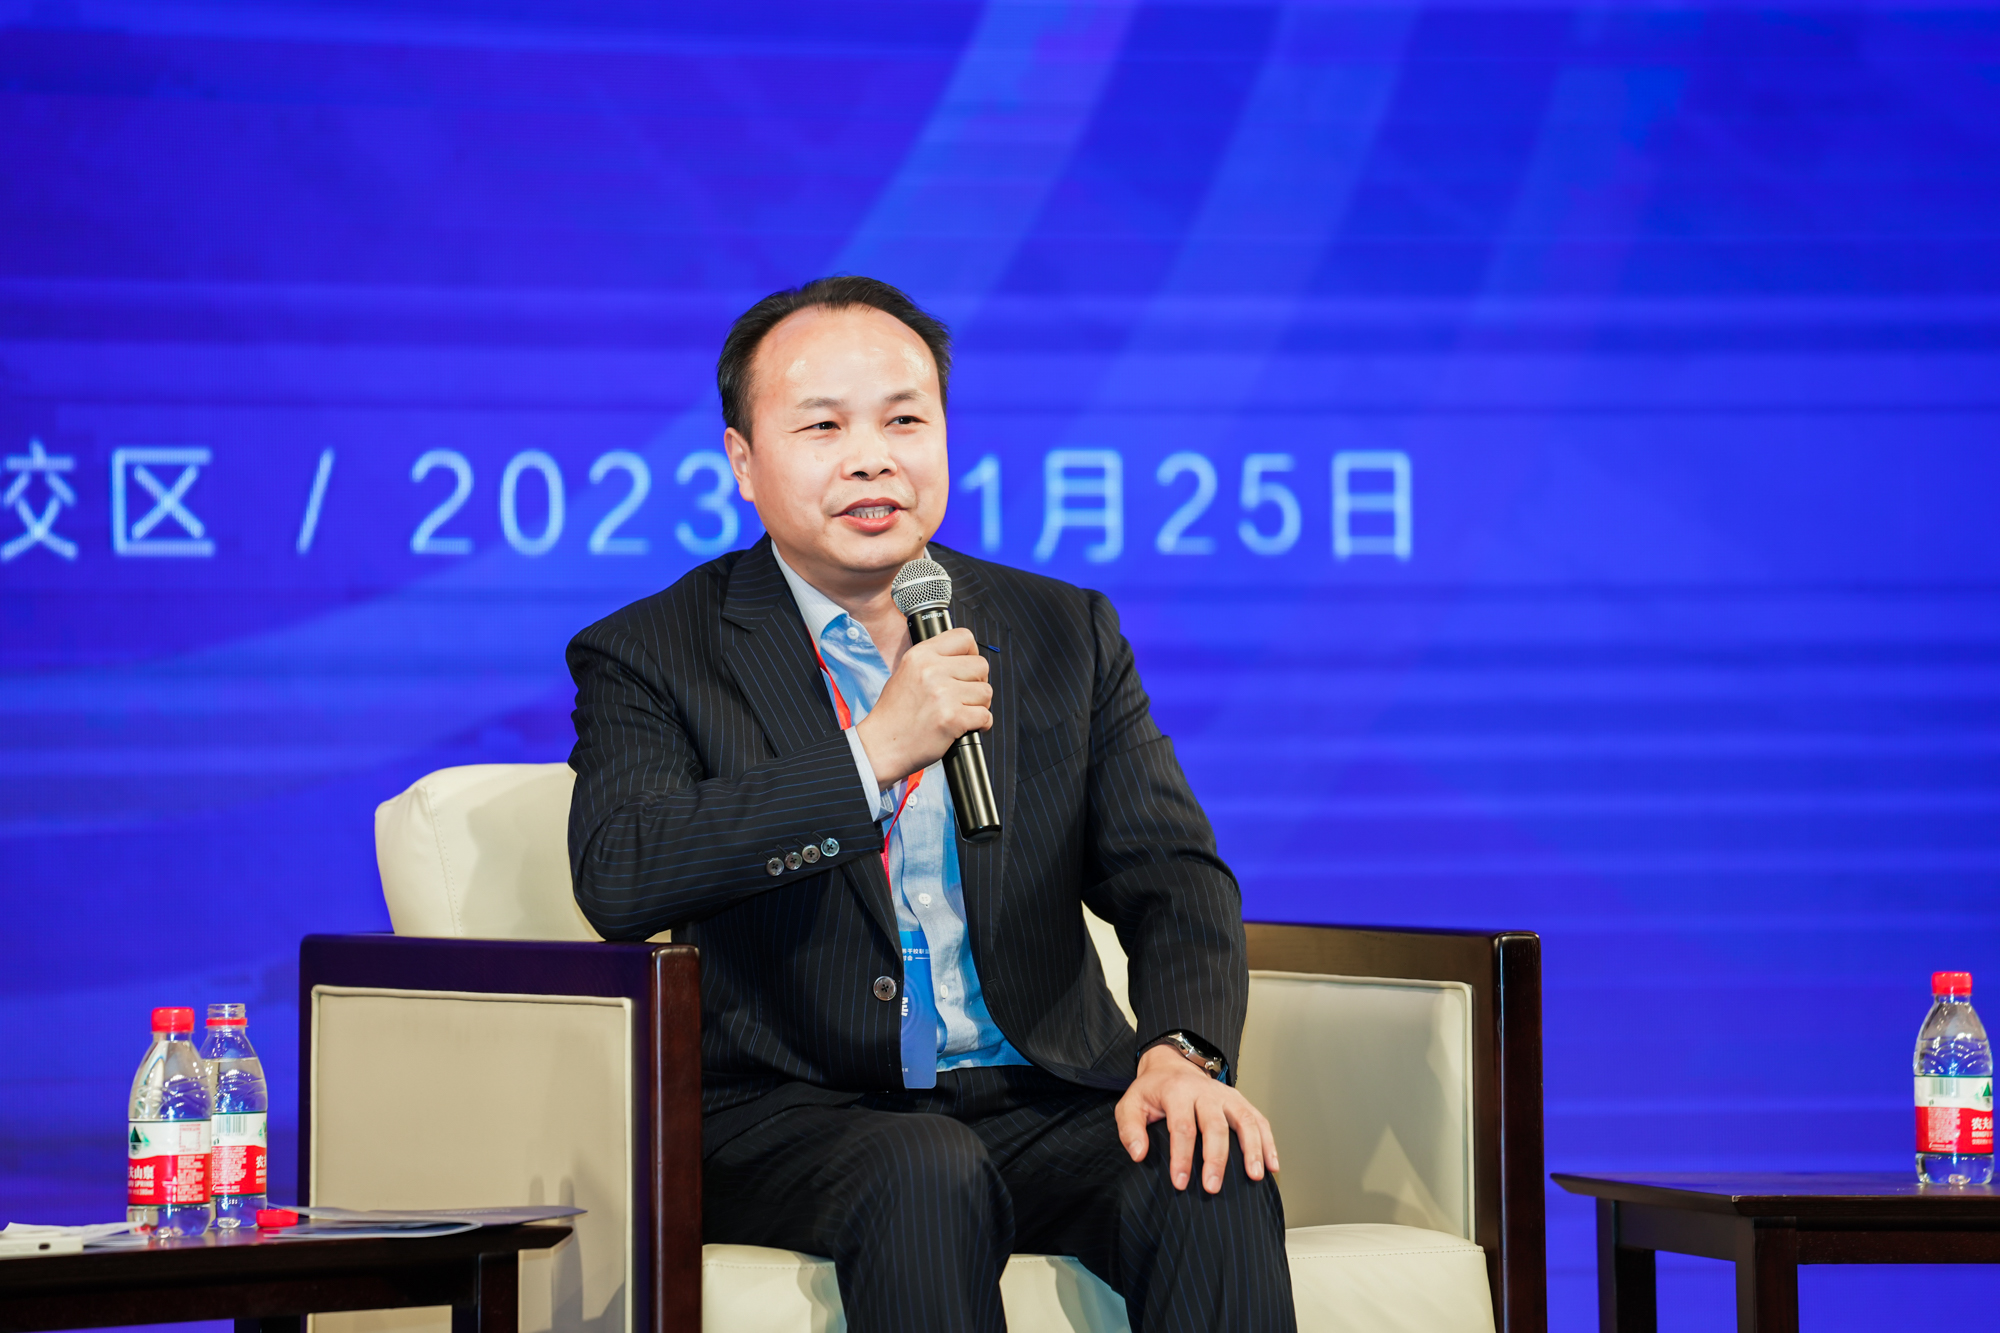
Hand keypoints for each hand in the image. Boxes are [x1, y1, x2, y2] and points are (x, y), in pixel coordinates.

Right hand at [853, 627, 991, 784]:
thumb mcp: (905, 673)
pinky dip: (981, 724)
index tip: (968, 669)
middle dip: (978, 683)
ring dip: (980, 705)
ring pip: (986, 692)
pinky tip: (966, 727)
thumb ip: (932, 662)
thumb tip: (962, 659)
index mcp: (920, 655)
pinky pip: (986, 716)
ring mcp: (943, 694)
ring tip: (962, 713)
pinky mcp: (952, 718)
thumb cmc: (893, 716)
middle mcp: (932, 670)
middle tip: (965, 697)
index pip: (964, 637)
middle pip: (981, 665)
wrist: (880, 746)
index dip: (972, 653)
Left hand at [1115, 1043, 1278, 1193]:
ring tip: (1255, 1177)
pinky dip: (1268, 1142)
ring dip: (1252, 1149)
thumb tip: (1139, 1154)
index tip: (1180, 1183)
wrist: (1172, 1065)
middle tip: (1212, 1187)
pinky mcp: (1240, 1101)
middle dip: (1216, 1159)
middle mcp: (1205, 1091)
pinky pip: (1259, 1120)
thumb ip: (1130, 1129)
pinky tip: (1273, 1165)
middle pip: (1215, 1126)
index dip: (1182, 1157)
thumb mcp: (1130, 1104)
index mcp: (1177, 1091)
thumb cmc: (1152, 1091)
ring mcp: (1226, 1095)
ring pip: (1245, 1120)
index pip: (1182, 1126)